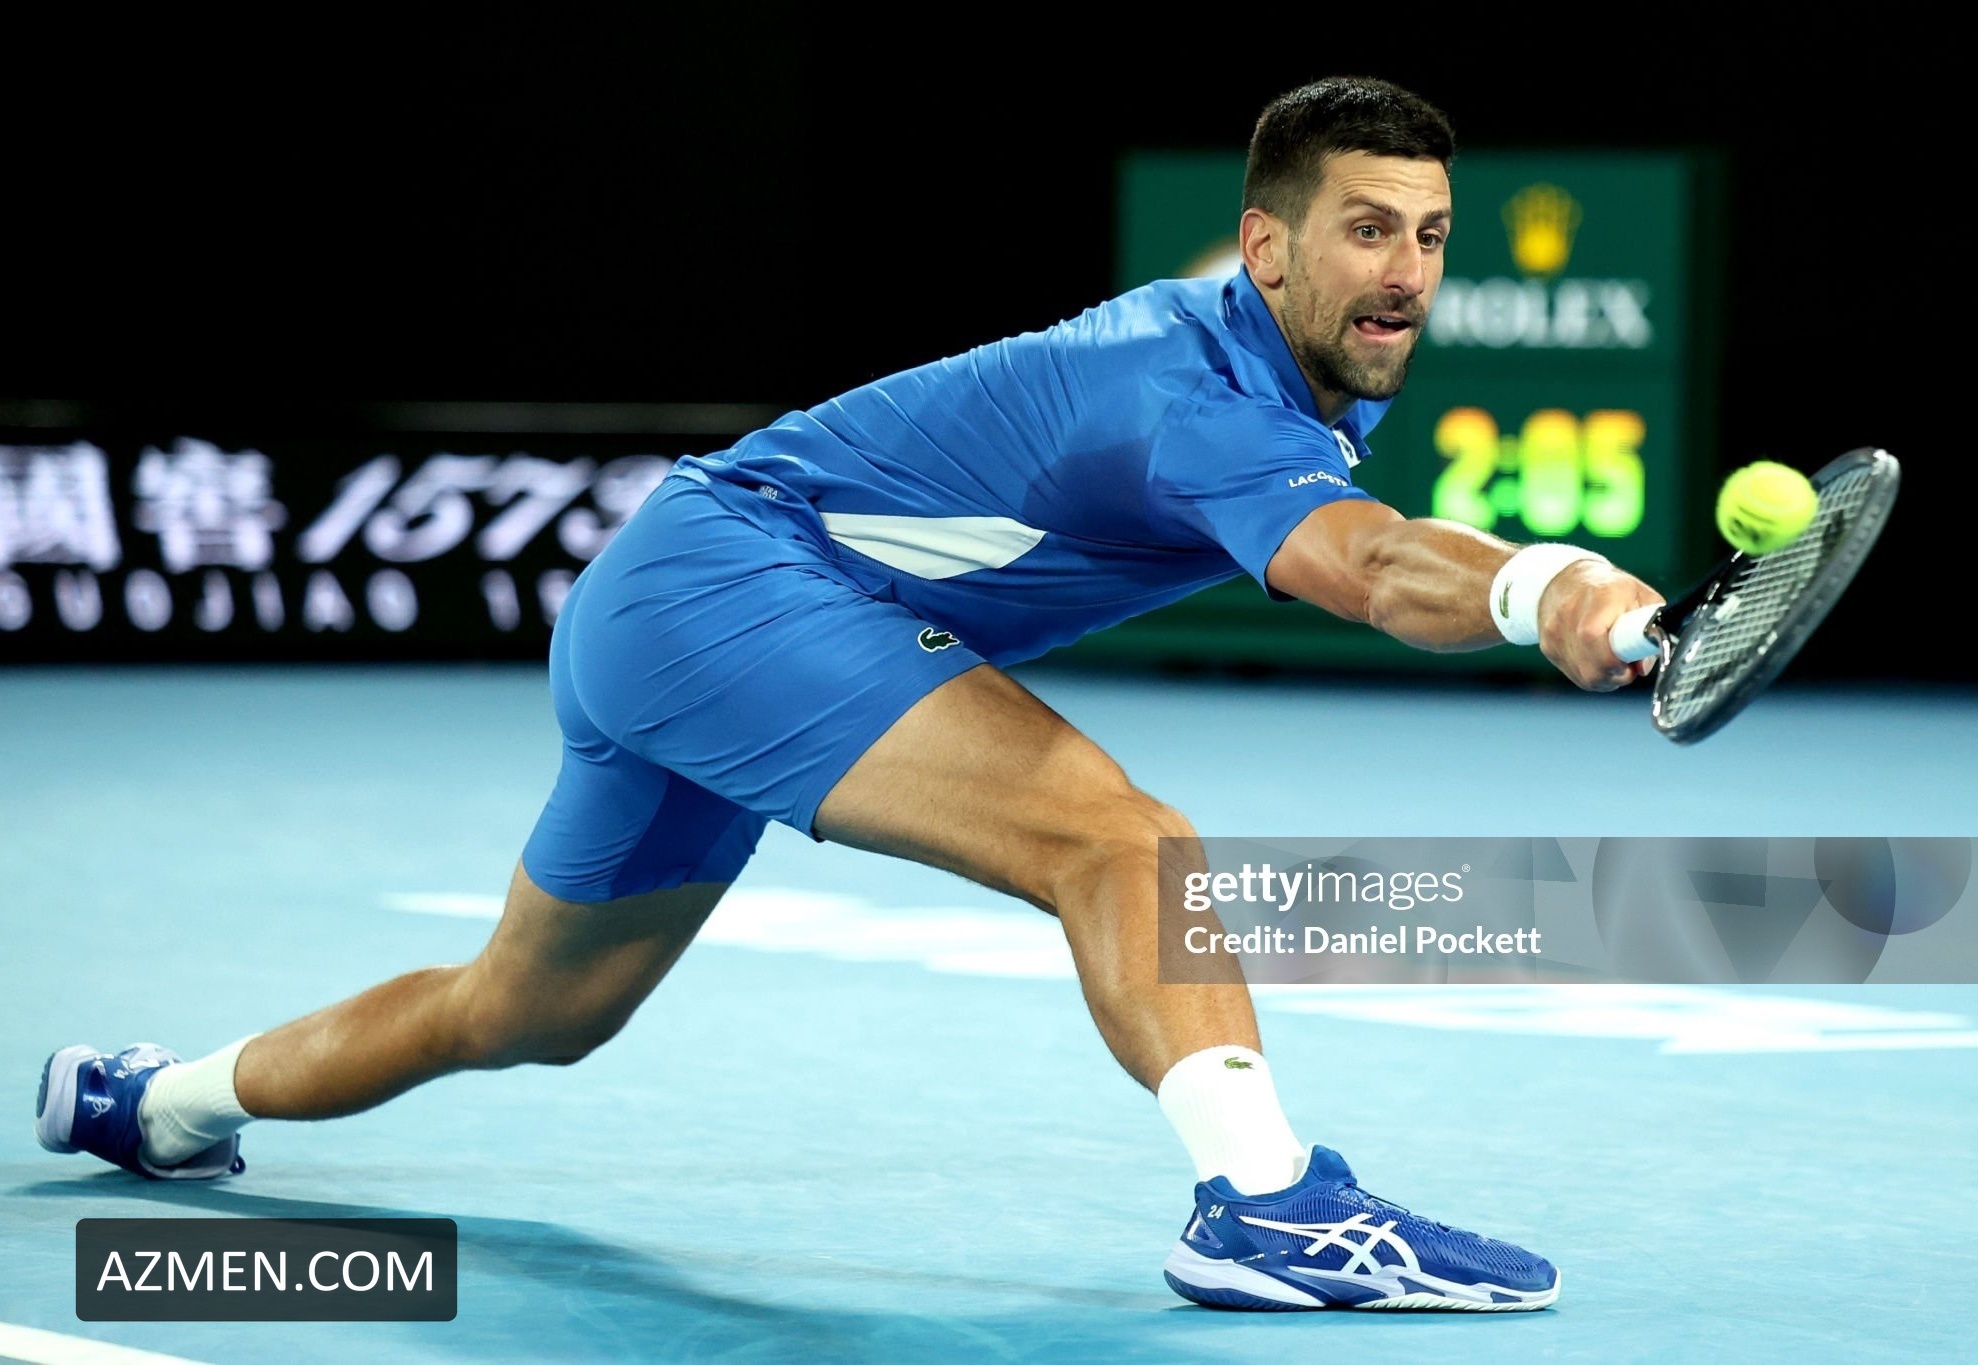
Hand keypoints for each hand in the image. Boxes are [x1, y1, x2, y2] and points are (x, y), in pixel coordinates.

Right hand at [1536, 560, 1663, 691]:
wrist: (1565, 580)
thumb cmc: (1609, 589)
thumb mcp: (1640, 596)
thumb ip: (1650, 629)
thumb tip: (1642, 667)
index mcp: (1600, 595)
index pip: (1595, 637)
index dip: (1618, 661)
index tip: (1632, 664)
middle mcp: (1570, 613)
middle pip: (1592, 667)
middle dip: (1616, 674)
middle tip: (1628, 664)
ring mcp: (1555, 633)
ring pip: (1585, 677)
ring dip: (1605, 676)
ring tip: (1614, 659)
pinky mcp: (1548, 647)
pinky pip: (1575, 675)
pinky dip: (1591, 673)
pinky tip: (1597, 658)